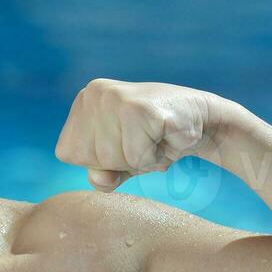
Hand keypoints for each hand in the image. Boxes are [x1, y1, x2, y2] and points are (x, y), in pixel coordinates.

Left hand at [54, 80, 223, 191]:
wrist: (203, 120)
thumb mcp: (121, 163)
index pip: (68, 154)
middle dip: (122, 161)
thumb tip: (99, 178)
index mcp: (83, 101)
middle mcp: (94, 93)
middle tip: (144, 141)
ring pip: (113, 160)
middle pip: (91, 159)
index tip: (125, 142)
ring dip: (142, 160)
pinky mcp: (139, 109)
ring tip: (155, 138)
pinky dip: (157, 157)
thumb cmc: (156, 141)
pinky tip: (167, 136)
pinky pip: (137, 157)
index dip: (99, 160)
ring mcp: (115, 98)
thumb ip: (102, 176)